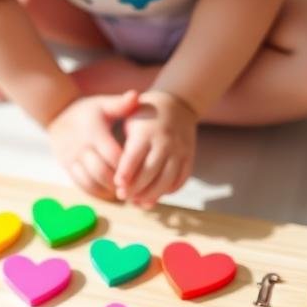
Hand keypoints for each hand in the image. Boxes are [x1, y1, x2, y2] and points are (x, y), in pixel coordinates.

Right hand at [47, 91, 139, 198]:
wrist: (57, 114)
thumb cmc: (88, 110)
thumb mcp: (103, 104)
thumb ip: (121, 104)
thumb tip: (136, 96)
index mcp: (94, 132)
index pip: (113, 155)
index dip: (127, 166)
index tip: (142, 172)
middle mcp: (81, 147)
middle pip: (102, 172)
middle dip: (119, 182)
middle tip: (135, 187)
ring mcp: (71, 158)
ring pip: (91, 181)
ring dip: (108, 190)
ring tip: (123, 191)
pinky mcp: (67, 167)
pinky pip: (81, 185)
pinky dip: (96, 192)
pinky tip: (109, 192)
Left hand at [115, 89, 197, 207]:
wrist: (176, 104)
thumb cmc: (144, 116)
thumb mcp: (129, 122)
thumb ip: (124, 147)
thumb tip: (118, 178)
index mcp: (146, 132)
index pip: (134, 157)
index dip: (125, 174)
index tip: (117, 186)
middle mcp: (164, 141)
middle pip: (150, 172)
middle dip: (136, 188)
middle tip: (124, 197)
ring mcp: (179, 150)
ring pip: (167, 179)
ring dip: (152, 194)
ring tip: (139, 202)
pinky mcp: (189, 157)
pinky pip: (181, 179)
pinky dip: (169, 190)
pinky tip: (157, 195)